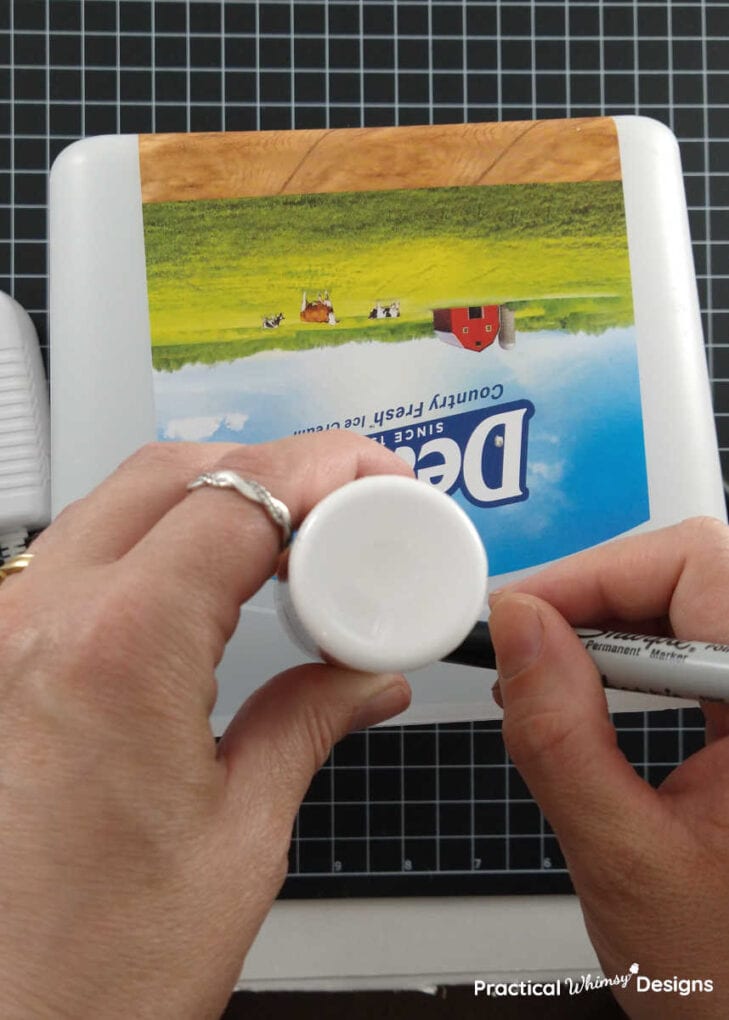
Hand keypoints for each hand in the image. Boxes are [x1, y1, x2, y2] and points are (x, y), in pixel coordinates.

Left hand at [0, 434, 411, 1019]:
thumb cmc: (91, 973)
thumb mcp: (239, 838)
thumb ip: (308, 722)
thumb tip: (366, 677)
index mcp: (117, 653)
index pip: (238, 500)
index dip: (323, 473)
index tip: (377, 481)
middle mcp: (38, 622)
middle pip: (173, 473)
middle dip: (274, 470)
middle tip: (347, 502)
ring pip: (119, 502)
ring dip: (213, 497)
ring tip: (289, 538)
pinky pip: (79, 554)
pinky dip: (157, 540)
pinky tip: (206, 579)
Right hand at [489, 517, 728, 1019]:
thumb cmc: (728, 985)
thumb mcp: (624, 860)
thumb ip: (561, 736)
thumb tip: (519, 627)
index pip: (700, 566)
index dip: (598, 575)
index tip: (521, 615)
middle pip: (695, 575)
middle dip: (594, 598)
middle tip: (520, 642)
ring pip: (692, 605)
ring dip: (608, 628)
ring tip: (542, 675)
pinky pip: (696, 651)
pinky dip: (632, 661)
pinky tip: (587, 696)